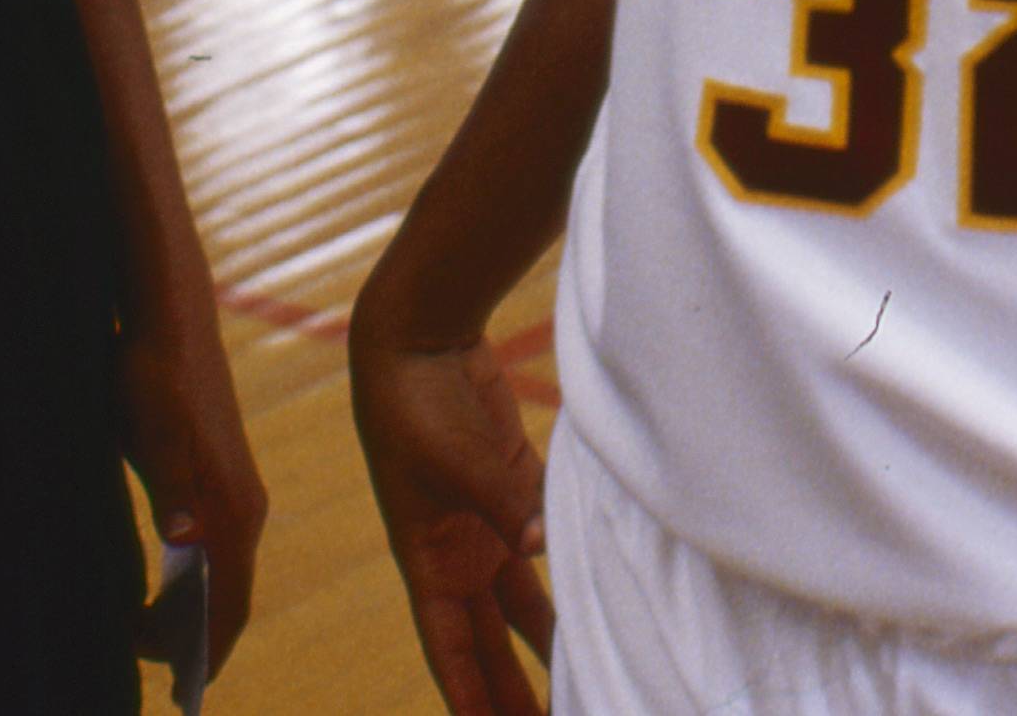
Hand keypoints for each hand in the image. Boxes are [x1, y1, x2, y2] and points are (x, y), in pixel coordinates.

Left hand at [122, 295, 268, 673]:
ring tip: (156, 642)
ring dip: (196, 612)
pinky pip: (218, 547)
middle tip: (159, 677)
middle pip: (232, 595)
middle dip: (199, 642)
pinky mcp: (221, 476)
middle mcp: (246, 507)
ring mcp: (237, 490)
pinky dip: (197, 580)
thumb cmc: (154, 375)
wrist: (169, 317)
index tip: (177, 687)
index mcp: (233, 506)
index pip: (231, 601)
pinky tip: (168, 585)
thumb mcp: (153, 433)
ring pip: (225, 571)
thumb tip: (185, 542)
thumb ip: (171, 487)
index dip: (205, 649)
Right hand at [349, 331, 552, 715]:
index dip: (470, 699)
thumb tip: (540, 547)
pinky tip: (601, 601)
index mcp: (427, 560)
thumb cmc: (415, 402)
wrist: (417, 336)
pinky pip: (544, 548)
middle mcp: (458, 556)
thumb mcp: (453, 459)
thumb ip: (503, 503)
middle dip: (513, 693)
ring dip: (548, 645)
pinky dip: (568, 576)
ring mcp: (488, 528)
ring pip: (523, 608)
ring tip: (579, 689)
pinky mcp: (516, 494)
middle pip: (491, 644)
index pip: (450, 651)